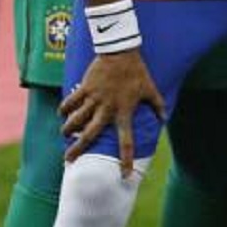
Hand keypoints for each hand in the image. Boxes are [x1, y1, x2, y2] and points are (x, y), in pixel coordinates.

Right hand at [60, 49, 166, 166]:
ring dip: (69, 128)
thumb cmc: (137, 72)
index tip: (125, 174)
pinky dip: (65, 108)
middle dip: (78, 148)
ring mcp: (94, 99)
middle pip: (90, 134)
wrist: (121, 52)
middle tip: (68, 160)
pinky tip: (62, 113)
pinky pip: (70, 102)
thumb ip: (158, 105)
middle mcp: (107, 109)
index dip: (126, 159)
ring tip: (65, 134)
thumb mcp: (151, 89)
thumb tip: (164, 118)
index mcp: (124, 112)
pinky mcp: (84, 88)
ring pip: (76, 119)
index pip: (126, 141)